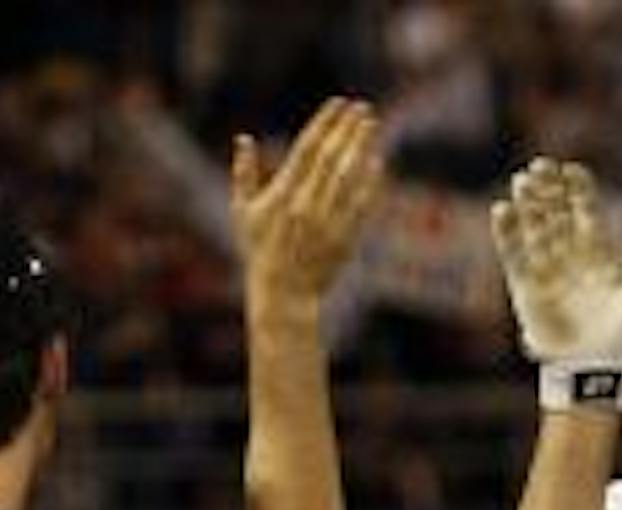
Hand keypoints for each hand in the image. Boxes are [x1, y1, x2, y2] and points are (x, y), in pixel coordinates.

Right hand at [231, 97, 384, 303]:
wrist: (284, 294)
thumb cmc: (260, 252)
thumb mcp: (243, 212)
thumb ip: (244, 174)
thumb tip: (244, 139)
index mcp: (284, 193)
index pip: (308, 148)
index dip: (325, 123)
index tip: (338, 104)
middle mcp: (308, 205)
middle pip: (332, 158)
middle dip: (348, 130)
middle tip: (362, 108)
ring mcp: (328, 223)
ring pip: (349, 178)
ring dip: (362, 149)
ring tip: (372, 126)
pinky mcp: (344, 240)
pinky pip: (361, 206)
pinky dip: (370, 183)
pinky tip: (378, 163)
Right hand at [491, 159, 621, 393]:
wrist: (594, 372)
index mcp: (600, 256)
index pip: (586, 213)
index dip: (578, 191)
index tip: (571, 171)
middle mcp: (572, 259)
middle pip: (557, 215)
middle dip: (548, 192)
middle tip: (540, 167)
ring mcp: (548, 272)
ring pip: (534, 230)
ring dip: (528, 206)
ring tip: (522, 181)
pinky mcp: (526, 289)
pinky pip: (514, 256)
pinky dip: (507, 234)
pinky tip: (502, 209)